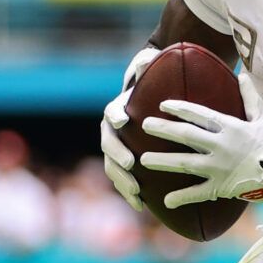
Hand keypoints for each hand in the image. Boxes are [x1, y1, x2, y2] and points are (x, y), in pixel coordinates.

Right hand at [99, 45, 161, 209]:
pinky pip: (122, 180)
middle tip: (131, 163)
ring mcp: (116, 149)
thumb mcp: (152, 70)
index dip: (116, 115)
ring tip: (135, 190)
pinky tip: (141, 205)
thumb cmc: (154, 86)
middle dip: (118, 154)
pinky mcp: (124, 164)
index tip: (124, 120)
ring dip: (122, 179)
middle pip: (109, 144)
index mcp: (118, 109)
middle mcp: (112, 130)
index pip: (112, 112)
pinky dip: (129, 192)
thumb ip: (147, 64)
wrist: (153, 101)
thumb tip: (148, 58)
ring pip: (113, 166)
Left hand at [139, 74, 262, 208]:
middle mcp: (221, 146)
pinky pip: (198, 193)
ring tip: (143, 159)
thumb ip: (250, 97)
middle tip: (145, 125)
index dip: (180, 109)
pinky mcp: (221, 187)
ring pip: (185, 163)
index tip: (163, 105)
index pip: (200, 114)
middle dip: (163, 129)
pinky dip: (182, 197)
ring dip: (163, 161)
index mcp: (230, 127)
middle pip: (186, 135)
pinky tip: (166, 201)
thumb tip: (243, 75)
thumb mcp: (262, 118)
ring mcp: (219, 168)